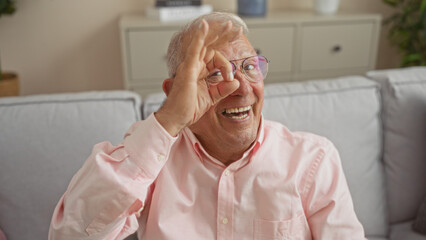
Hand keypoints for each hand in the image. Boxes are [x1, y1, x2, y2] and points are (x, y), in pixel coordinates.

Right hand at [155, 20, 241, 135]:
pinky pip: (193, 49)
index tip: (230, 77)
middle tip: (236, 28)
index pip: (215, 58)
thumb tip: (236, 82)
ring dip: (217, 32)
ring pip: (204, 43)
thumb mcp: (211, 98)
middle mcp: (194, 65)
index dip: (226, 64)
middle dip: (224, 36)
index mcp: (199, 71)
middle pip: (210, 45)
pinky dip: (199, 37)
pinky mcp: (187, 69)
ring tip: (228, 25)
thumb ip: (223, 89)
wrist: (177, 118)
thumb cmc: (188, 109)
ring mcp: (190, 65)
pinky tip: (204, 26)